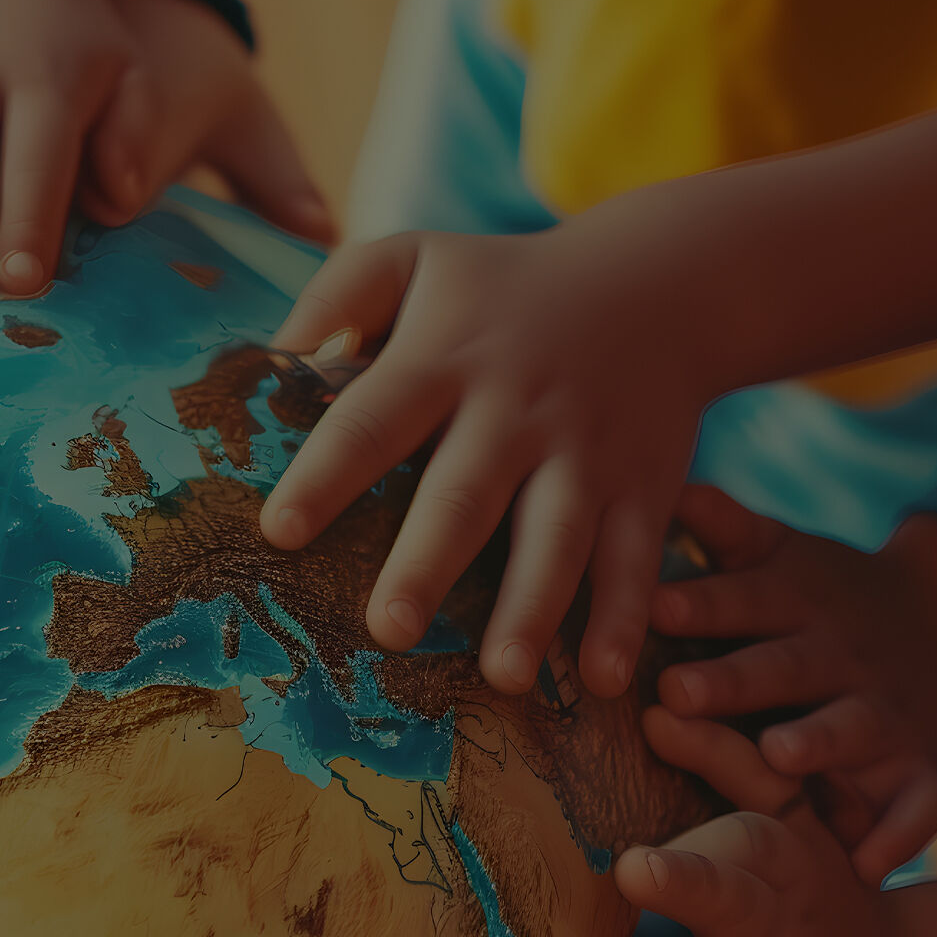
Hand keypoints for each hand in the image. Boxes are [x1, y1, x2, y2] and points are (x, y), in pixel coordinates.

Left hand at [258, 227, 717, 694]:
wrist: (663, 283)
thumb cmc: (505, 286)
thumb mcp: (419, 256)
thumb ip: (341, 293)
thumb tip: (273, 353)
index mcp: (444, 360)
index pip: (372, 420)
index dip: (326, 474)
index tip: (279, 529)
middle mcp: (515, 412)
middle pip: (464, 494)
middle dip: (427, 563)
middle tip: (389, 629)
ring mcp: (585, 454)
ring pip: (555, 537)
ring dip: (530, 608)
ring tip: (501, 675)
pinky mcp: (644, 488)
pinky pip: (634, 559)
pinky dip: (625, 619)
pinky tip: (604, 680)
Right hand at [614, 711, 925, 936]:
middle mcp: (786, 931)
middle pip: (738, 904)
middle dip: (691, 887)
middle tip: (636, 871)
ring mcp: (793, 871)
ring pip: (746, 825)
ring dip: (705, 783)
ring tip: (653, 734)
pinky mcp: (794, 825)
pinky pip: (760, 776)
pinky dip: (720, 740)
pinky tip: (667, 705)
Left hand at [650, 493, 936, 879]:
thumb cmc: (827, 597)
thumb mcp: (785, 553)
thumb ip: (726, 526)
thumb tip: (666, 481)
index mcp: (798, 605)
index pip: (744, 598)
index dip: (703, 603)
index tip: (655, 605)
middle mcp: (840, 658)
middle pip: (784, 666)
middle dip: (735, 679)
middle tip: (678, 690)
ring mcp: (884, 712)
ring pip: (851, 727)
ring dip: (817, 742)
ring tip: (777, 757)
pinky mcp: (921, 766)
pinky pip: (919, 804)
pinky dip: (900, 835)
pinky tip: (867, 868)